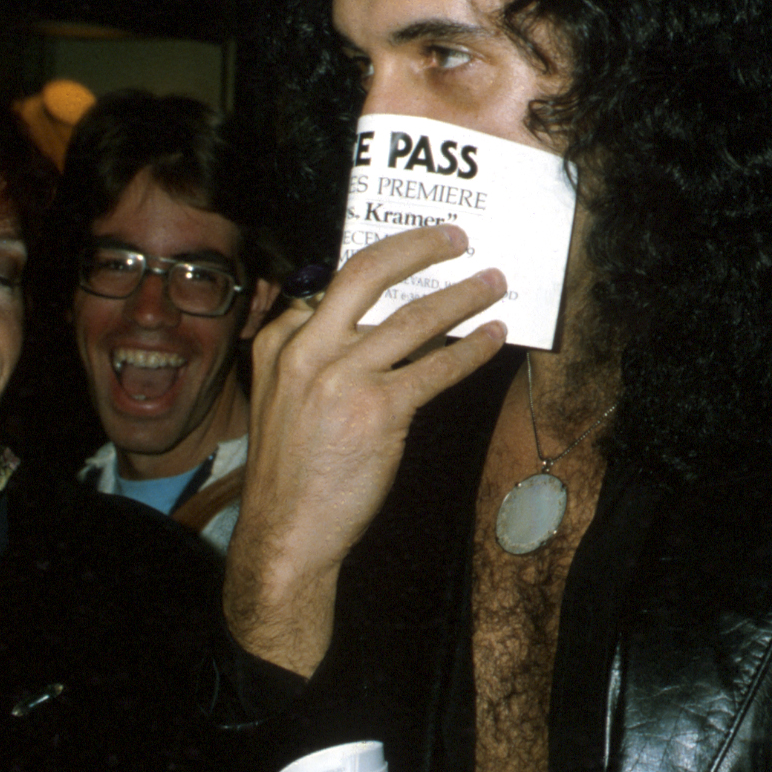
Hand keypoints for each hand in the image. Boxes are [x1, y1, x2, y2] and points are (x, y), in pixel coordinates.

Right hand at [226, 224, 506, 677]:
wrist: (286, 534)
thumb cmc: (292, 472)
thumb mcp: (283, 398)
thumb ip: (314, 356)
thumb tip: (376, 325)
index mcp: (279, 342)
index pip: (335, 283)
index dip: (385, 260)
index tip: (416, 250)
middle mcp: (306, 350)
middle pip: (368, 273)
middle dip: (419, 246)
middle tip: (457, 237)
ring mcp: (341, 378)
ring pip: (414, 318)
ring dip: (462, 295)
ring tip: (492, 282)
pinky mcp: (377, 411)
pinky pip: (436, 367)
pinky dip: (471, 349)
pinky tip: (492, 337)